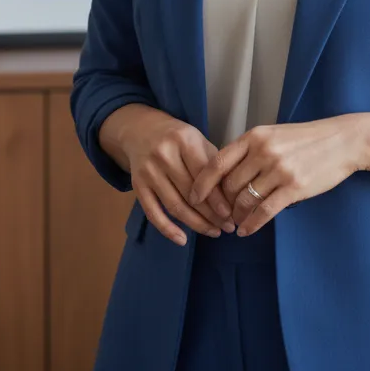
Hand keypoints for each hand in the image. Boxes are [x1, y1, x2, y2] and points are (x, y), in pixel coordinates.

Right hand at [119, 110, 236, 245]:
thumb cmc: (177, 137)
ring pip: (174, 205)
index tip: (231, 214)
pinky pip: (153, 212)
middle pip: (190, 192)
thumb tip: (232, 196)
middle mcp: (164, 155)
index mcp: (184, 140)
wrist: (141, 130)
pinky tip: (182, 240)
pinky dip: (167, 229)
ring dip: (195, 224)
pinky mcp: (137, 186)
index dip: (218, 197)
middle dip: (211, 214)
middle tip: (226, 227)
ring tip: (212, 232)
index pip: (204, 174)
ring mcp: (149, 171)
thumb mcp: (197, 139)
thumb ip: (213, 163)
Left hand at [188, 116, 367, 236]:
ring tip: (233, 224)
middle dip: (222, 204)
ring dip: (236, 216)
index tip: (193, 196)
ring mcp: (279, 170)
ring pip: (245, 200)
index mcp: (256, 136)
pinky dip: (252, 225)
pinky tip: (246, 231)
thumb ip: (250, 150)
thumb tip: (225, 174)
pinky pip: (264, 212)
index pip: (218, 161)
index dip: (202, 182)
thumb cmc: (307, 139)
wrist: (343, 141)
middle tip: (220, 215)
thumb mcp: (274, 134)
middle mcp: (264, 151)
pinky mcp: (293, 188)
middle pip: (229, 185)